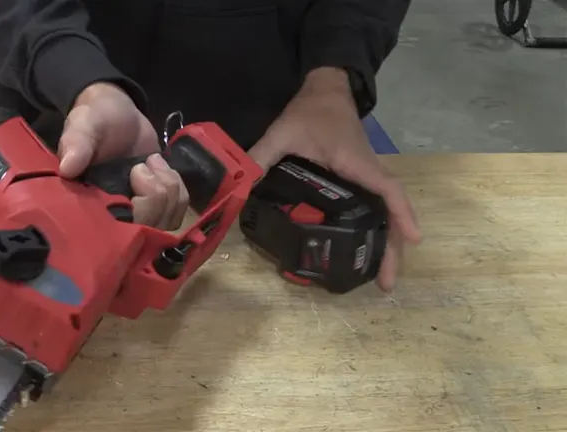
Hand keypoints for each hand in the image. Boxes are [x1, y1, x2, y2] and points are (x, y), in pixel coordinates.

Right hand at [58, 82, 188, 228]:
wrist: (117, 113)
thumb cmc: (94, 119)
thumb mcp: (82, 125)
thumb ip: (76, 144)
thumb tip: (67, 168)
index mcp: (91, 206)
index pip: (118, 232)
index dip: (138, 209)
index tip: (136, 171)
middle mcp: (114, 216)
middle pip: (148, 229)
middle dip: (156, 196)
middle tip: (144, 165)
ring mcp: (137, 213)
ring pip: (166, 223)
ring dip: (169, 190)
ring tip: (153, 163)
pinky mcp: (156, 206)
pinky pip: (177, 212)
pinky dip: (178, 190)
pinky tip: (163, 169)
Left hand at [248, 68, 420, 291]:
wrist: (326, 89)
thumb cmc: (310, 111)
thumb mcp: (281, 132)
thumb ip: (260, 157)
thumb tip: (240, 186)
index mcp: (356, 163)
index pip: (387, 190)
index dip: (401, 214)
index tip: (414, 240)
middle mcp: (368, 173)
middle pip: (390, 212)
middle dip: (393, 247)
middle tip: (387, 284)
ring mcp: (366, 177)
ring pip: (385, 213)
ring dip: (387, 242)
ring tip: (380, 276)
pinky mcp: (359, 179)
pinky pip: (374, 207)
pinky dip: (376, 229)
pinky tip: (364, 249)